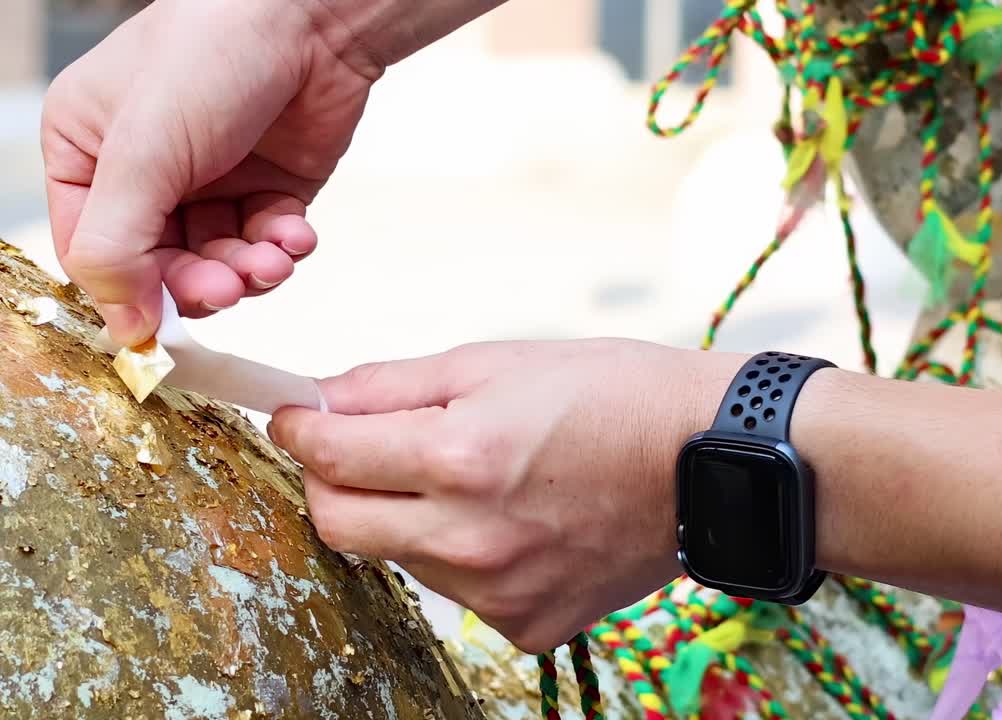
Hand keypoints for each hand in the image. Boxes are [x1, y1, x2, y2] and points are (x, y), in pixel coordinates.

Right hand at [41, 0, 377, 344]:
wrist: (312, 13)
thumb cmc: (210, 54)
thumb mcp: (143, 151)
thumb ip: (117, 244)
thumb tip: (123, 330)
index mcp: (86, 149)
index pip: (89, 249)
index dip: (124, 294)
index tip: (157, 329)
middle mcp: (143, 171)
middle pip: (157, 267)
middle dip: (197, 285)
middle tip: (229, 284)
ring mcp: (209, 180)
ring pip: (216, 263)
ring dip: (245, 272)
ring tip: (272, 257)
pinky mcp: (267, 188)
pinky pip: (264, 245)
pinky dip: (281, 250)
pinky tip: (296, 235)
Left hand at [269, 339, 726, 652]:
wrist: (707, 463)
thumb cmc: (609, 395)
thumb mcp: (495, 363)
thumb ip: (392, 385)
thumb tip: (321, 399)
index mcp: (459, 457)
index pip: (329, 455)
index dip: (299, 428)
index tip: (294, 416)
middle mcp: (469, 537)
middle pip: (338, 523)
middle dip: (331, 481)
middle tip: (356, 449)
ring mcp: (497, 592)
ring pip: (399, 555)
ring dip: (404, 514)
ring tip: (472, 476)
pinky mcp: (526, 627)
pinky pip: (456, 590)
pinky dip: (460, 554)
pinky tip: (510, 520)